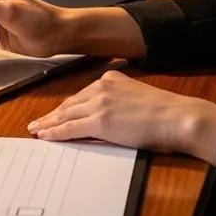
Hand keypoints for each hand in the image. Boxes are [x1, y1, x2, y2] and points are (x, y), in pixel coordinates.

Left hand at [26, 70, 215, 162]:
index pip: (82, 95)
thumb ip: (120, 102)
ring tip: (36, 130)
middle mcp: (102, 87)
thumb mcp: (138, 98)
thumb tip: (110, 117)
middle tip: (38, 123)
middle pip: (70, 104)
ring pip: (66, 115)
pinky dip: (55, 133)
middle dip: (53, 114)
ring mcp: (100, 104)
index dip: (67, 106)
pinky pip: (70, 128)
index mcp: (112, 79)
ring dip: (49, 124)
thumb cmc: (166, 113)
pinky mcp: (100, 122)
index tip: (56, 112)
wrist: (178, 117)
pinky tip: (45, 136)